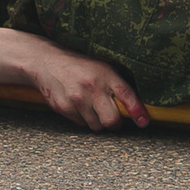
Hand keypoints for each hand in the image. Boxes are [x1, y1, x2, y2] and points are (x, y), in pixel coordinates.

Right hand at [27, 44, 149, 131]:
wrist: (46, 63)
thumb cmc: (78, 65)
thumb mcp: (101, 68)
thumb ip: (116, 85)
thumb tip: (133, 107)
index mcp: (105, 74)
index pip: (126, 95)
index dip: (137, 111)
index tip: (143, 121)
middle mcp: (92, 87)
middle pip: (111, 120)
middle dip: (115, 122)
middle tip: (113, 118)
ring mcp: (77, 99)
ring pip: (96, 126)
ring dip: (98, 121)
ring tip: (92, 107)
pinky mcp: (64, 108)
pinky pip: (81, 124)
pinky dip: (83, 119)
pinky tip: (79, 106)